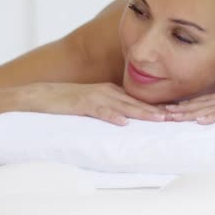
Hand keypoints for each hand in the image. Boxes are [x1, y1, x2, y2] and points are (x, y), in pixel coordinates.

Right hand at [25, 82, 165, 125]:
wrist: (39, 95)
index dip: (156, 107)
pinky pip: (99, 111)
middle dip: (156, 110)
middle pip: (135, 102)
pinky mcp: (80, 104)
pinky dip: (111, 116)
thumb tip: (128, 118)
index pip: (137, 101)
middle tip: (175, 117)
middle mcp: (106, 92)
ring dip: (141, 112)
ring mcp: (94, 97)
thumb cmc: (67, 102)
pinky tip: (123, 122)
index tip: (174, 114)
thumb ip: (110, 107)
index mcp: (110, 92)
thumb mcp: (93, 103)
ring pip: (122, 106)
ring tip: (158, 119)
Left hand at [164, 90, 214, 126]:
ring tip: (171, 116)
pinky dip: (214, 115)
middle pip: (206, 103)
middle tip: (161, 113)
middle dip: (182, 108)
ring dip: (191, 112)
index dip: (189, 106)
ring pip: (213, 106)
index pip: (210, 102)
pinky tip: (200, 120)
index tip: (170, 111)